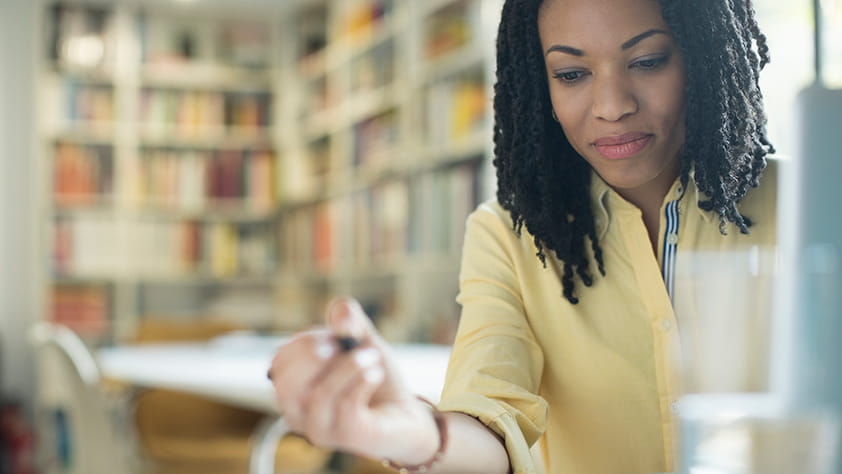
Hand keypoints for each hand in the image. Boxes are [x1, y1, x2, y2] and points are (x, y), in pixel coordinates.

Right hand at [267, 297, 439, 463]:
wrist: (405, 413)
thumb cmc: (373, 377)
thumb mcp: (361, 340)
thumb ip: (349, 320)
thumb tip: (343, 313)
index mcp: (293, 389)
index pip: (280, 363)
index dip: (304, 342)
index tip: (332, 334)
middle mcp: (299, 414)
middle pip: (286, 384)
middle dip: (313, 355)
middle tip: (343, 341)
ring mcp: (322, 431)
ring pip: (318, 396)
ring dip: (348, 367)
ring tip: (372, 357)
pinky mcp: (349, 438)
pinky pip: (346, 409)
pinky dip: (362, 382)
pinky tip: (376, 373)